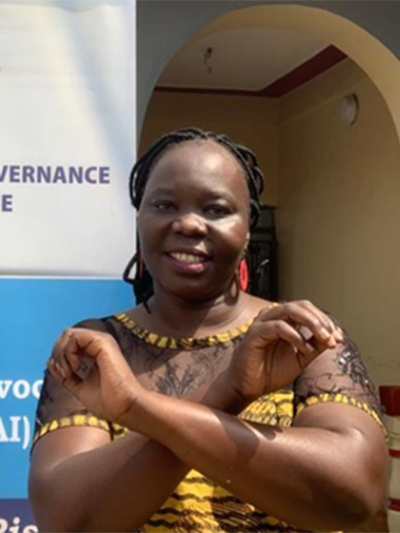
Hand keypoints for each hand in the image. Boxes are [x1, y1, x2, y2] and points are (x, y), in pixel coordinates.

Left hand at [48, 328, 142, 423]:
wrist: (125, 408)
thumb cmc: (110, 402)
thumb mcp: (79, 387)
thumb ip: (66, 375)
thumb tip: (50, 362)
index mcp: (95, 353)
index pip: (69, 343)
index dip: (59, 357)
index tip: (63, 376)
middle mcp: (99, 344)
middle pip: (66, 336)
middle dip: (57, 354)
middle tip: (64, 373)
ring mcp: (101, 342)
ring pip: (68, 334)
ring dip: (61, 354)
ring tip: (69, 372)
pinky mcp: (102, 342)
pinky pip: (74, 338)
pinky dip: (68, 353)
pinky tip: (76, 368)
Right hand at [225, 301, 342, 403]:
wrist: (248, 387)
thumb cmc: (270, 372)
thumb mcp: (300, 359)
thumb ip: (315, 346)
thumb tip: (334, 337)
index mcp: (284, 320)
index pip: (308, 310)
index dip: (326, 321)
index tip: (339, 338)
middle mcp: (273, 316)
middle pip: (301, 305)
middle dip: (321, 320)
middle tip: (333, 337)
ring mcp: (262, 322)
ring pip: (290, 310)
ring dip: (311, 322)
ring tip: (323, 338)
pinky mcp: (254, 332)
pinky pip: (278, 326)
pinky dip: (294, 336)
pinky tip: (304, 348)